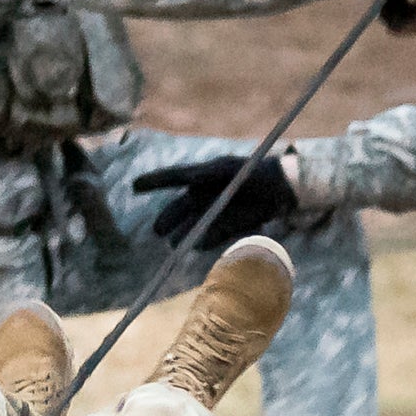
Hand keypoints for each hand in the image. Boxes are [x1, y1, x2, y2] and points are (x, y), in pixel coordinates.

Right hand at [132, 153, 298, 244]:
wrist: (280, 190)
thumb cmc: (253, 172)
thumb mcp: (230, 169)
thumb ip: (209, 173)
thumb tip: (190, 176)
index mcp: (201, 177)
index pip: (172, 178)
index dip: (153, 182)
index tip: (135, 186)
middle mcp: (202, 196)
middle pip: (178, 210)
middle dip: (166, 220)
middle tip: (158, 231)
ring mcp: (212, 213)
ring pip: (191, 226)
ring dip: (182, 235)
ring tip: (174, 244)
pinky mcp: (225, 227)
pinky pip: (209, 237)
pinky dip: (204, 242)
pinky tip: (196, 245)